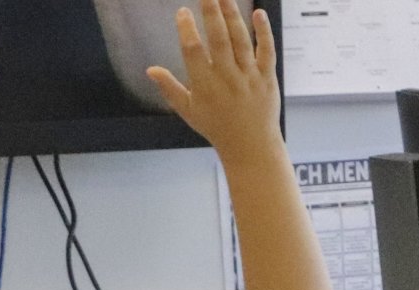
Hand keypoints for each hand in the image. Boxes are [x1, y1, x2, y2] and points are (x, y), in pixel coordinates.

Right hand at [146, 0, 280, 162]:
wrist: (251, 146)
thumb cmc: (216, 127)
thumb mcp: (188, 110)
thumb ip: (169, 88)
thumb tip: (150, 69)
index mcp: (204, 84)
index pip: (193, 51)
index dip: (187, 30)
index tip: (182, 12)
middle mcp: (227, 77)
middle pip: (219, 39)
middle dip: (211, 13)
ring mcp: (249, 76)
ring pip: (241, 40)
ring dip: (233, 15)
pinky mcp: (267, 78)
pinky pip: (266, 51)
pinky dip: (264, 33)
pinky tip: (258, 13)